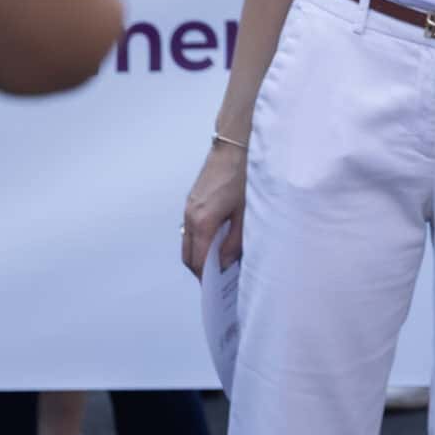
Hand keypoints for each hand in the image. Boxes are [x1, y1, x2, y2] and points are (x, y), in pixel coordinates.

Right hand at [182, 140, 247, 275]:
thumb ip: (234, 241)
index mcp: (202, 221)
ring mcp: (189, 207)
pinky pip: (191, 227)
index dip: (205, 277)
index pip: (197, 260)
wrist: (235, 146)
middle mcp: (190, 215)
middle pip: (188, 254)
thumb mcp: (246, 213)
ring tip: (220, 262)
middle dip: (200, 269)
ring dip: (200, 254)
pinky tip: (218, 240)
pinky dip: (200, 239)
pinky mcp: (193, 199)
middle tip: (217, 280)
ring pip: (188, 241)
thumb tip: (224, 263)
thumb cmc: (244, 176)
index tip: (215, 288)